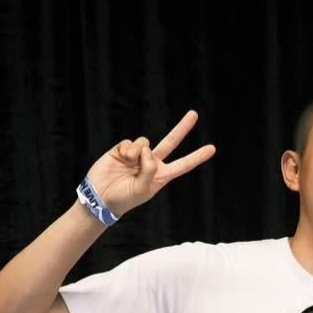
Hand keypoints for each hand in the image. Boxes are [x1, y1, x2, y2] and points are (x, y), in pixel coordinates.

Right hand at [85, 110, 215, 217]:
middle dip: (182, 128)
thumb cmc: (124, 198)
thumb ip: (149, 170)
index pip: (183, 164)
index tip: (212, 148)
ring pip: (145, 142)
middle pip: (171, 142)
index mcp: (161, 175)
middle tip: (194, 114)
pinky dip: (126, 149)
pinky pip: (130, 142)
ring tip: (129, 161)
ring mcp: (137, 155)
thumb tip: (148, 150)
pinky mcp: (122, 150)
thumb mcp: (142, 189)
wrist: (101, 196)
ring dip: (138, 151)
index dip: (197, 157)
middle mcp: (151, 163)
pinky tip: (121, 158)